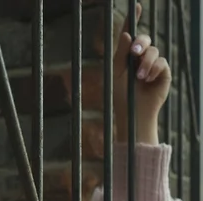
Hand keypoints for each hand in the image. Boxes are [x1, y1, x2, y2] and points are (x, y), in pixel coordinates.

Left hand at [113, 4, 170, 143]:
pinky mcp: (163, 72)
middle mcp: (139, 57)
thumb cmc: (121, 95)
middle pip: (144, 39)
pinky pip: (162, 62)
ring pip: (153, 51)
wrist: (132, 112)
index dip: (133, 20)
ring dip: (146, 62)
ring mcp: (152, 64)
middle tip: (135, 52)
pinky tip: (148, 79)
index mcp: (126, 56)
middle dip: (140, 43)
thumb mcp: (116, 73)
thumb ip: (120, 54)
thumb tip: (126, 34)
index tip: (137, 7)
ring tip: (139, 77)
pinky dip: (153, 69)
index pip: (130, 35)